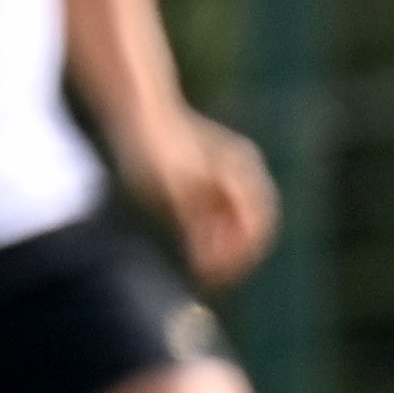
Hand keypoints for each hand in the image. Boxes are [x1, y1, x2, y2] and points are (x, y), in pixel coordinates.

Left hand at [132, 111, 280, 289]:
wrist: (137, 110)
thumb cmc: (154, 148)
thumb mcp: (170, 190)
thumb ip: (193, 224)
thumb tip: (207, 261)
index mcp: (239, 172)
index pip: (256, 226)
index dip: (239, 257)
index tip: (217, 278)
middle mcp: (242, 172)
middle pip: (253, 226)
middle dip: (236, 256)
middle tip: (213, 281)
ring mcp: (229, 175)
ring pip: (238, 223)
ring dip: (226, 248)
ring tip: (203, 271)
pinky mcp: (211, 180)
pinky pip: (223, 216)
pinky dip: (214, 235)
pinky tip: (195, 251)